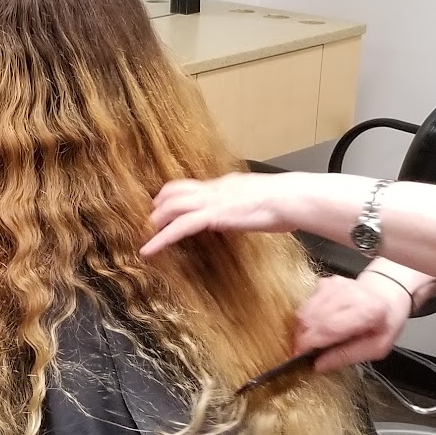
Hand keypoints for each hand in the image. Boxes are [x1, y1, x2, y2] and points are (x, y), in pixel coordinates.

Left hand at [141, 172, 306, 257]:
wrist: (291, 199)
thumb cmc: (284, 202)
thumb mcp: (257, 201)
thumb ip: (242, 206)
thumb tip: (237, 215)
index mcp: (224, 184)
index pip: (190, 186)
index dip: (171, 197)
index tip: (162, 208)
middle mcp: (213, 189)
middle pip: (173, 192)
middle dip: (158, 208)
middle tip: (149, 225)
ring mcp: (212, 201)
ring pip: (171, 207)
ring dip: (155, 223)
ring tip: (145, 238)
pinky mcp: (213, 215)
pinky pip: (179, 227)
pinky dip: (161, 238)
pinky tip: (149, 249)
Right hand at [294, 271, 411, 372]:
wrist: (387, 295)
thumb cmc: (384, 324)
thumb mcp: (376, 348)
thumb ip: (347, 356)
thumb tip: (318, 365)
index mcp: (368, 311)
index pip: (329, 327)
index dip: (309, 343)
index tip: (298, 357)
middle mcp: (349, 294)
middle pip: (312, 318)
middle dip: (302, 338)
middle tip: (302, 353)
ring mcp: (335, 285)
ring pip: (305, 310)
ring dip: (302, 329)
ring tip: (310, 341)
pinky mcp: (326, 282)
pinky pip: (306, 304)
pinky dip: (307, 318)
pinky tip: (318, 325)